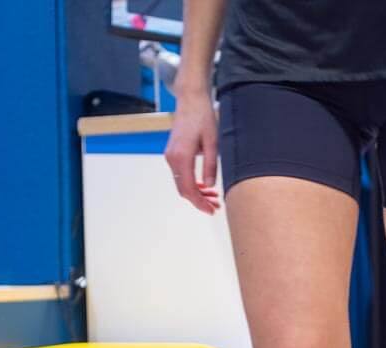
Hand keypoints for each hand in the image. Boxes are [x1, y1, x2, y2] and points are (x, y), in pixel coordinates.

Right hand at [164, 90, 221, 213]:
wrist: (190, 100)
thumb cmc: (203, 117)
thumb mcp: (213, 142)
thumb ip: (210, 165)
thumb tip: (210, 186)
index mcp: (181, 157)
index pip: (189, 189)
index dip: (200, 202)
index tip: (211, 210)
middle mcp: (172, 158)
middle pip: (183, 189)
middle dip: (199, 200)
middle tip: (215, 206)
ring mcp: (170, 156)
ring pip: (182, 183)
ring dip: (196, 192)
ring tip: (213, 197)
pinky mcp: (172, 153)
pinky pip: (181, 175)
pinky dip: (192, 183)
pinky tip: (204, 186)